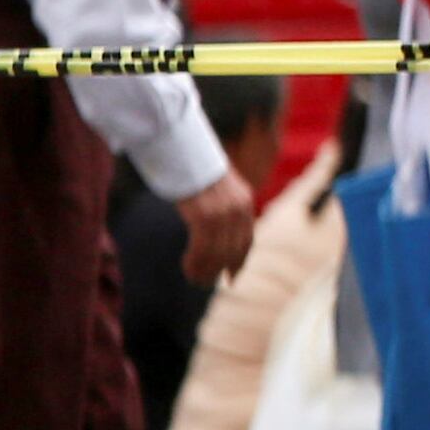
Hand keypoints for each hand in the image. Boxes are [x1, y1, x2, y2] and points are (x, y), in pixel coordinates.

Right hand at [176, 170, 257, 285]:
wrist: (182, 147)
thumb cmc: (192, 165)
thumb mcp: (216, 185)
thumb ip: (221, 203)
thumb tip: (212, 224)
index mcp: (244, 201)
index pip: (247, 239)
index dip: (239, 262)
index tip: (231, 277)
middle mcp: (237, 209)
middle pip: (232, 250)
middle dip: (219, 269)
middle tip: (205, 283)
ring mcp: (221, 213)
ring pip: (217, 252)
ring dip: (205, 269)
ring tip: (195, 280)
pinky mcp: (203, 216)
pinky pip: (202, 247)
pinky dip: (195, 262)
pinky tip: (187, 268)